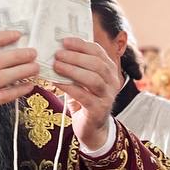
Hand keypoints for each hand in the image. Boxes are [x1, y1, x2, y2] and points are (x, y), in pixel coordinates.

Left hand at [52, 36, 120, 152]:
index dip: (81, 44)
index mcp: (109, 70)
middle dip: (76, 57)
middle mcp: (112, 82)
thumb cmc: (85, 100)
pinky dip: (68, 87)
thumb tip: (58, 50)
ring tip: (56, 65)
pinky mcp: (99, 110)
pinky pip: (83, 96)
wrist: (92, 128)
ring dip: (72, 70)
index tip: (64, 41)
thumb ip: (76, 66)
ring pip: (93, 79)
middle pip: (97, 64)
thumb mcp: (82, 81)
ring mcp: (107, 97)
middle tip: (58, 54)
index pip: (98, 52)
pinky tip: (56, 82)